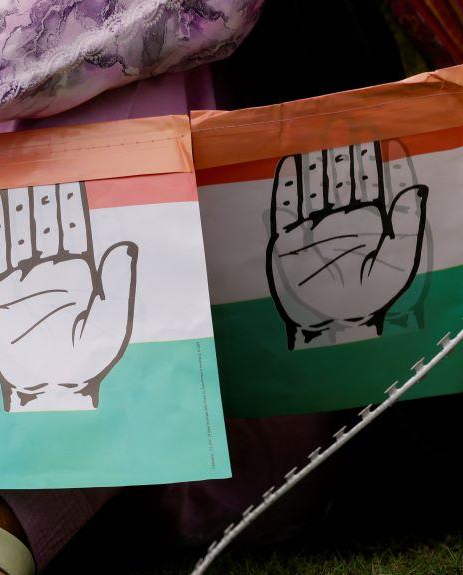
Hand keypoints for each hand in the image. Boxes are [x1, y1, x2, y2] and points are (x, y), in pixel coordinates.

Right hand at [0, 183, 136, 411]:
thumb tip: (126, 247)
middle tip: (39, 171)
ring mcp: (21, 280)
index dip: (70, 205)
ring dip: (18, 209)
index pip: (72, 230)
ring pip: (19, 234)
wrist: (48, 386)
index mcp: (77, 275)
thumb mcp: (109, 325)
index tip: (69, 178)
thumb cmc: (83, 360)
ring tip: (15, 181)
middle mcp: (48, 271)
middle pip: (44, 226)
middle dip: (42, 200)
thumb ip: (116, 286)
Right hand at [267, 140, 428, 348]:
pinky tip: (288, 165)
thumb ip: (406, 224)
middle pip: (338, 179)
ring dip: (313, 164)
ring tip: (314, 138)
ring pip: (313, 187)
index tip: (371, 132)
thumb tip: (416, 187)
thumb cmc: (369, 295)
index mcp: (367, 220)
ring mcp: (311, 227)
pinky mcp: (287, 238)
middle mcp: (339, 219)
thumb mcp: (399, 261)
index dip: (368, 158)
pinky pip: (284, 207)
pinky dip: (285, 186)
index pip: (368, 181)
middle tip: (338, 126)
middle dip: (338, 154)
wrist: (333, 322)